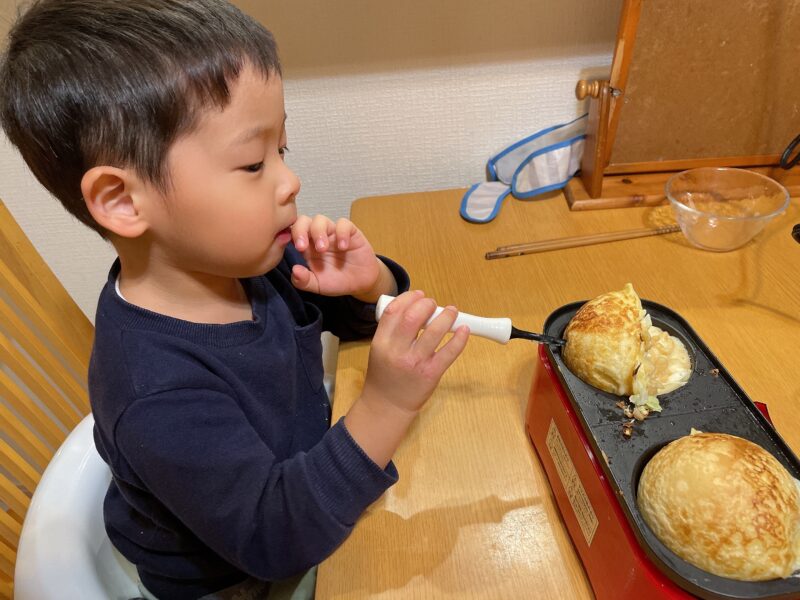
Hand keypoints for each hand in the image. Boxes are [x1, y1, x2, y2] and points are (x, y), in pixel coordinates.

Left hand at [291, 214, 385, 298]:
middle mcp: (317, 237)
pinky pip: (344, 224)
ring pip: (320, 219)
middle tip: (302, 247)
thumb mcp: (318, 286)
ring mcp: (333, 233)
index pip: (292, 232)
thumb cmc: (337, 281)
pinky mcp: (350, 232)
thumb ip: (304, 281)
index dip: (288, 236)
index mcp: (306, 247)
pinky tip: (343, 247)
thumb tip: (295, 270)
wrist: (361, 283)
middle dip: (300, 231)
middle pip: (303, 221)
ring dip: (318, 232)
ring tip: (323, 249)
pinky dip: (342, 233)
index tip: (292, 249)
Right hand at [361, 291, 469, 414]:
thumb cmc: (385, 376)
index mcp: (381, 342)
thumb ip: (393, 330)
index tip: (418, 295)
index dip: (408, 298)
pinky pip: (449, 352)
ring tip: (451, 311)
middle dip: (426, 304)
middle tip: (433, 304)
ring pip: (434, 331)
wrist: (388, 405)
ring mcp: (415, 363)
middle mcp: (397, 351)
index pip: (394, 311)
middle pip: (413, 317)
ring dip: (446, 316)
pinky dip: (460, 339)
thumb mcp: (379, 350)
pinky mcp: (431, 373)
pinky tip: (464, 330)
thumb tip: (417, 307)